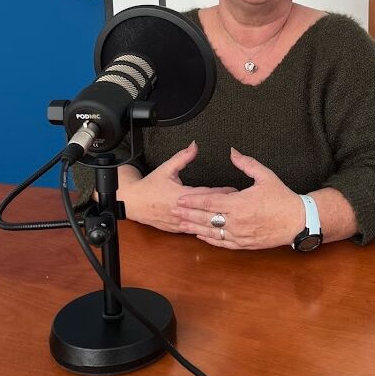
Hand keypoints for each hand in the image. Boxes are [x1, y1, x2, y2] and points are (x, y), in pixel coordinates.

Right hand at [118, 141, 235, 232]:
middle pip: (207, 210)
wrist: (134, 203)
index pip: (206, 195)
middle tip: (240, 203)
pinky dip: (206, 228)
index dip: (222, 192)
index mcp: (180, 195)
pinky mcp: (177, 229)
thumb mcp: (167, 168)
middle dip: (224, 207)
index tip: (235, 190)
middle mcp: (181, 211)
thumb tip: (195, 146)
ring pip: (202, 223)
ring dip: (216, 220)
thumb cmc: (150, 186)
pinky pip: (195, 230)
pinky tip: (217, 228)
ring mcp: (179, 222)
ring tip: (232, 216)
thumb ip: (183, 157)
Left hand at [173, 148, 304, 248]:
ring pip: (211, 233)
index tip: (180, 199)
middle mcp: (236, 222)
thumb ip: (246, 163)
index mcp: (240, 204)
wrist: (297, 221)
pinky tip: (200, 236)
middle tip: (173, 211)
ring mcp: (239, 235)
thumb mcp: (265, 176)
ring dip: (194, 228)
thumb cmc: (282, 198)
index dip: (193, 201)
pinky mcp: (244, 244)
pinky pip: (222, 243)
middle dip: (188, 214)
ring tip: (181, 224)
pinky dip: (209, 239)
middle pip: (206, 219)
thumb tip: (233, 152)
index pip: (210, 203)